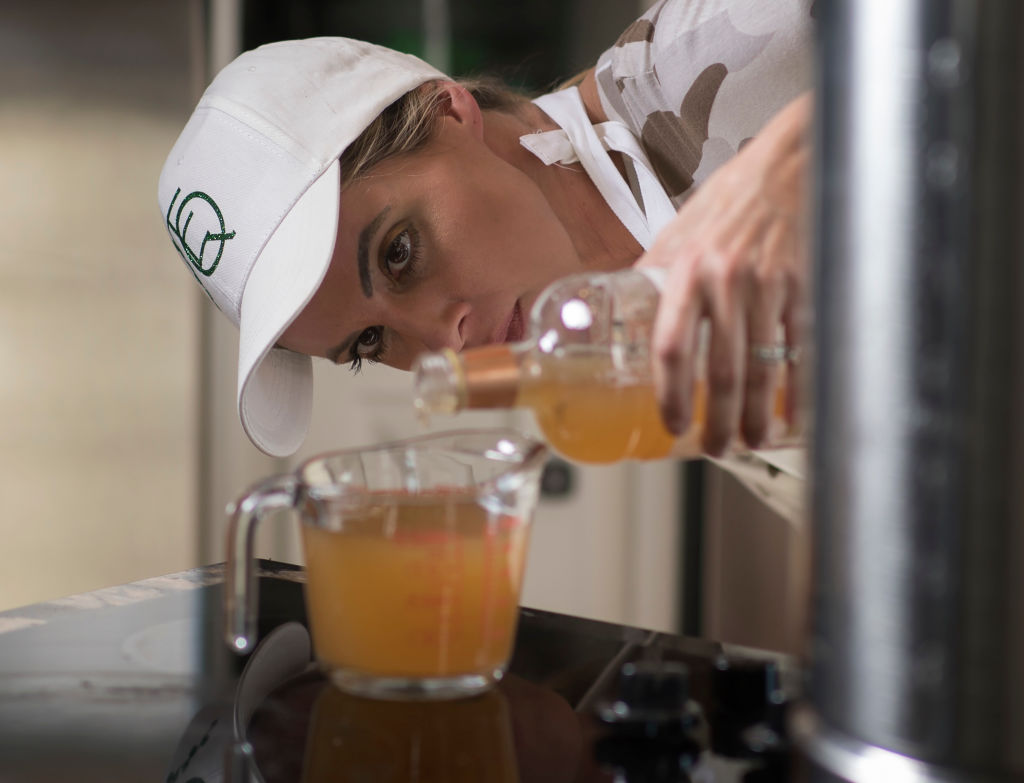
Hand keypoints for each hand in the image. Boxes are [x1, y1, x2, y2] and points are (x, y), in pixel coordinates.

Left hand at [636, 92, 811, 454]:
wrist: (789, 164)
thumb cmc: (730, 199)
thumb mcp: (677, 232)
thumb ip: (655, 276)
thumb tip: (626, 315)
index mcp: (688, 269)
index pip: (672, 346)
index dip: (669, 394)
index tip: (671, 423)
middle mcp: (728, 280)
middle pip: (722, 371)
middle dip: (717, 421)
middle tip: (712, 447)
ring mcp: (772, 286)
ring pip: (765, 368)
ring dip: (757, 415)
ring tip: (749, 439)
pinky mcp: (808, 287)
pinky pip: (803, 350)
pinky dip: (800, 388)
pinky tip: (793, 412)